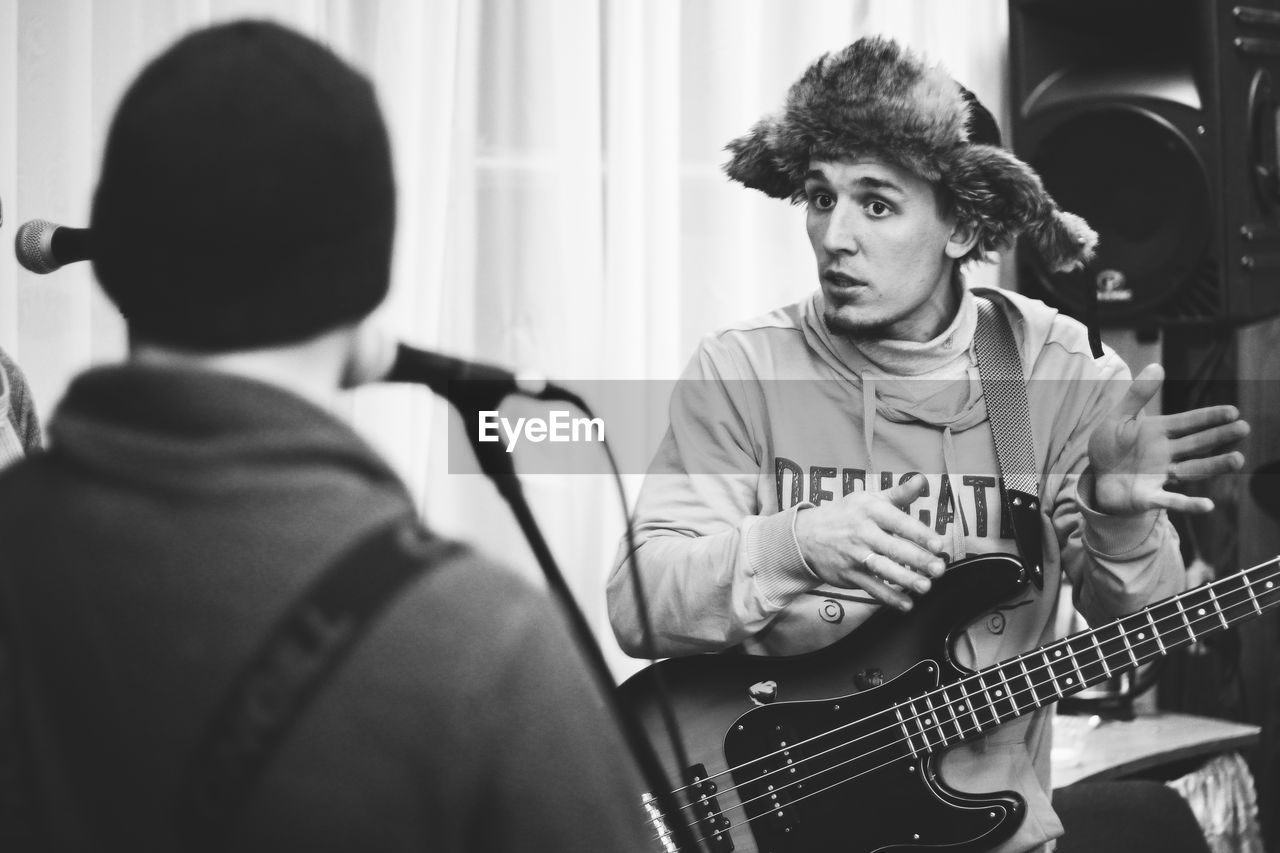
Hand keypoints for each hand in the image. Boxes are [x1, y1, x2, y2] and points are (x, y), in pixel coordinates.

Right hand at [794, 475, 947, 611]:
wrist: (805, 535)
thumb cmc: (845, 515)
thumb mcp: (869, 499)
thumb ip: (899, 494)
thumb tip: (921, 480)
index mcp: (870, 511)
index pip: (898, 521)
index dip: (919, 533)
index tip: (937, 544)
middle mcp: (862, 532)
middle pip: (893, 547)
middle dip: (917, 559)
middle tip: (938, 568)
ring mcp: (854, 555)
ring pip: (883, 569)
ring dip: (905, 579)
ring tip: (925, 586)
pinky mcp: (848, 574)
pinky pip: (871, 588)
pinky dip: (888, 597)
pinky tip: (905, 604)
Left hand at [1087, 363, 1248, 514]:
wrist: (1096, 478)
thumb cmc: (1110, 447)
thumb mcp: (1118, 418)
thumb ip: (1137, 395)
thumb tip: (1157, 366)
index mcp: (1159, 432)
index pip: (1188, 422)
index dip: (1208, 417)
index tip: (1232, 411)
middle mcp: (1166, 454)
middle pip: (1197, 444)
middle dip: (1219, 436)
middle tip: (1244, 428)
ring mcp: (1161, 476)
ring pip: (1193, 469)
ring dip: (1214, 465)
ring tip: (1238, 460)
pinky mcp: (1151, 496)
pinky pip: (1172, 500)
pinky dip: (1188, 504)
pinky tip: (1208, 506)